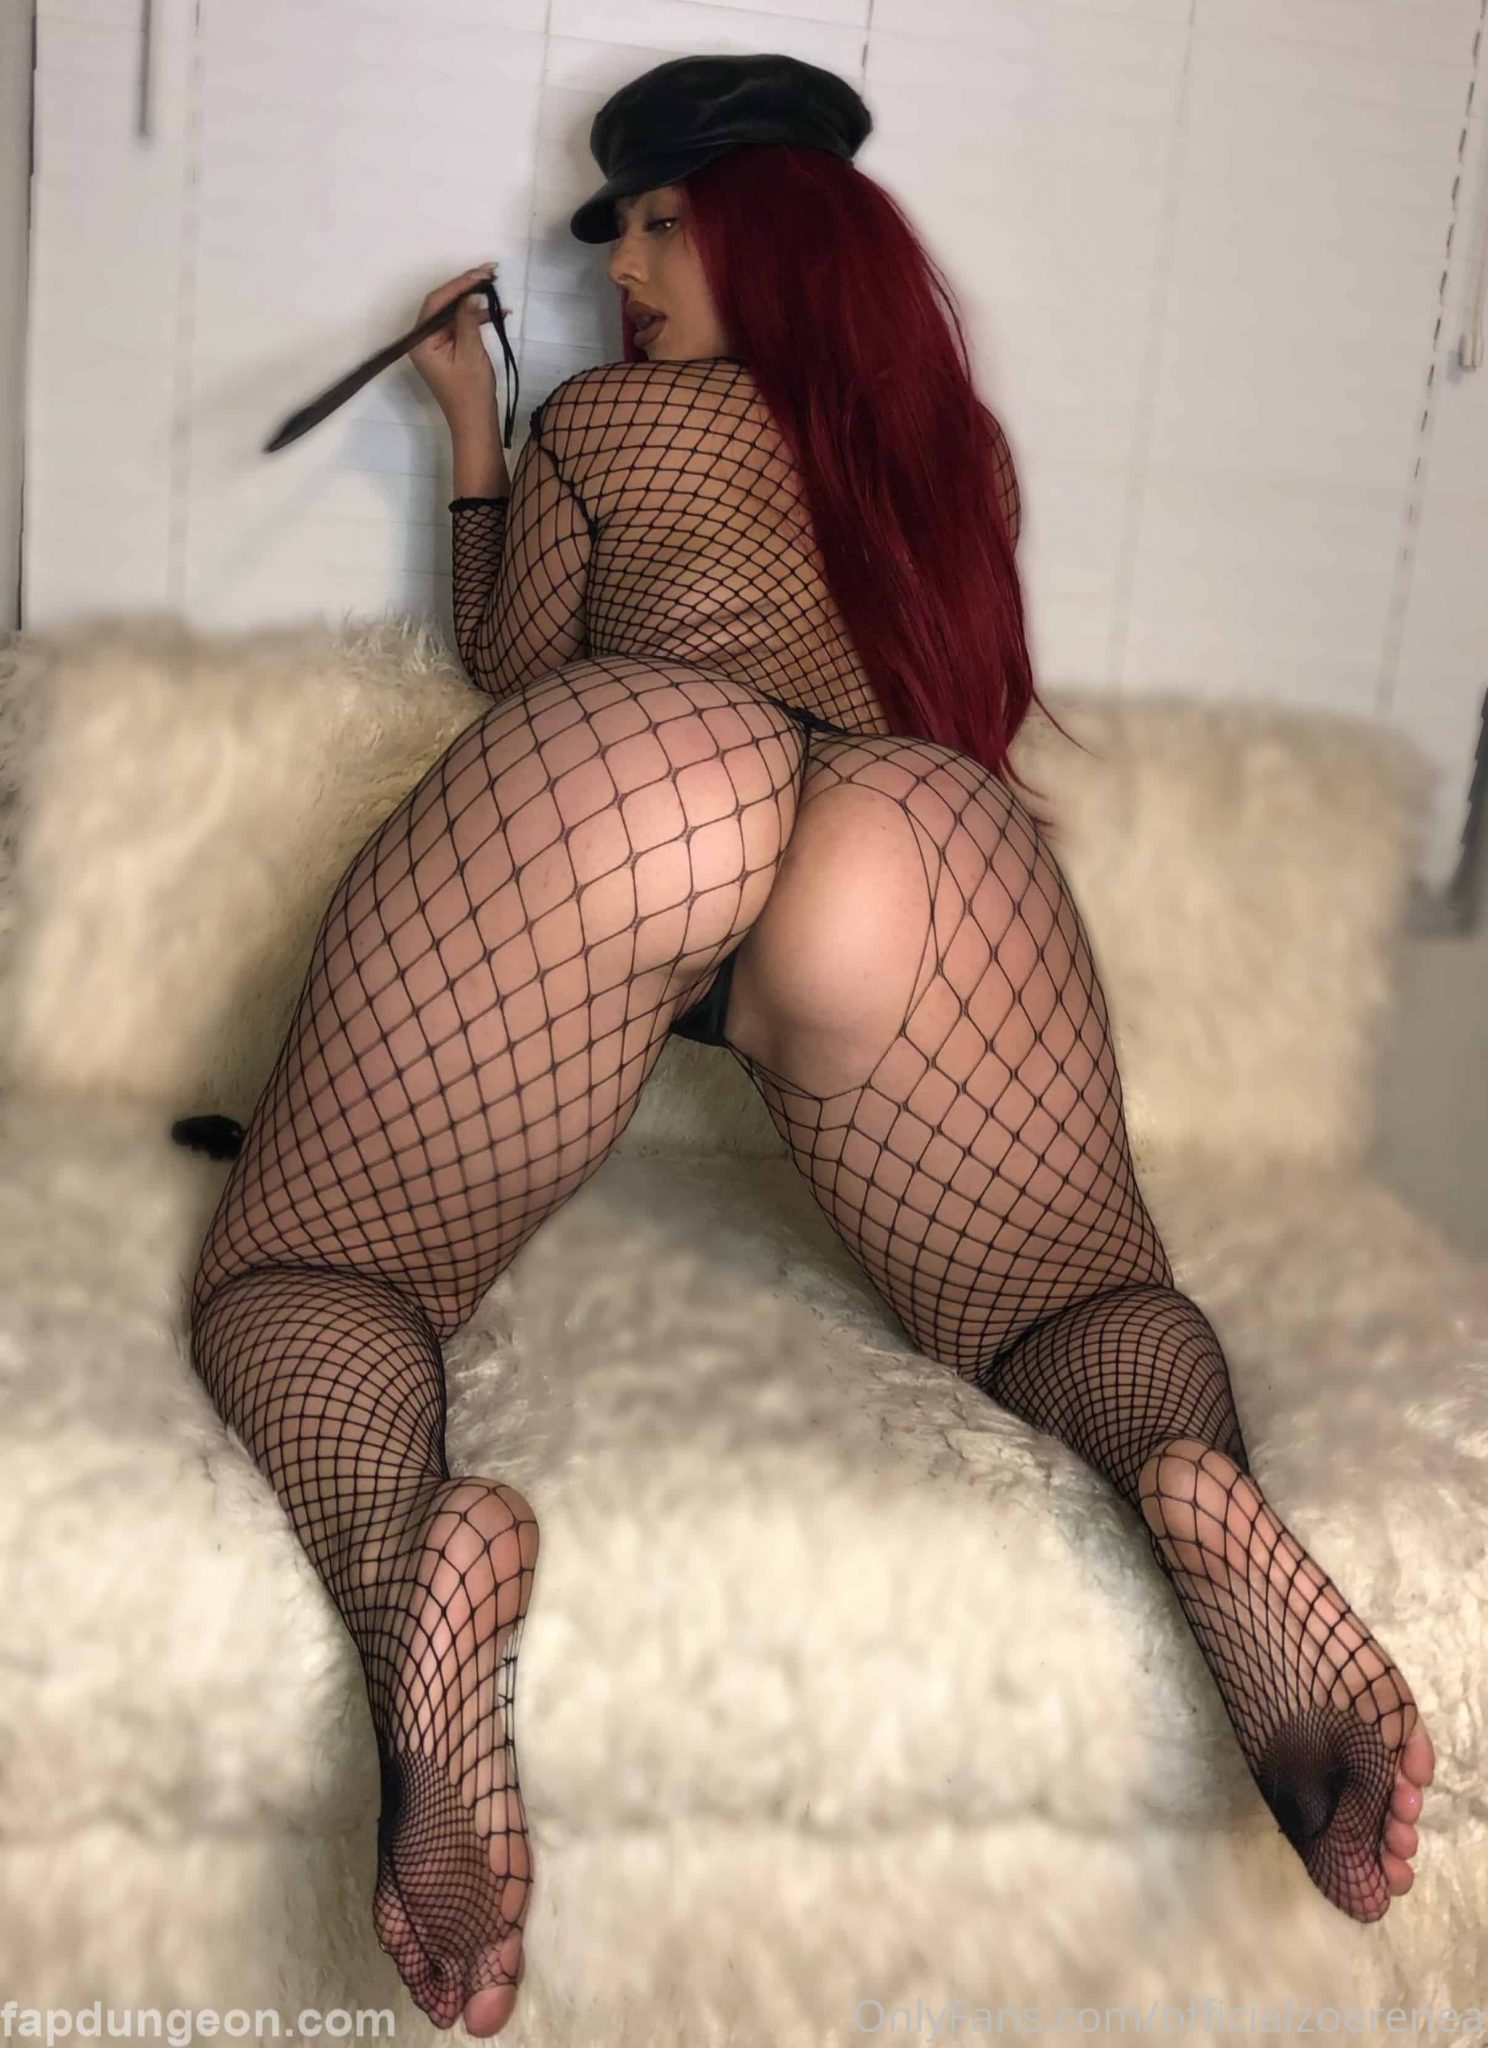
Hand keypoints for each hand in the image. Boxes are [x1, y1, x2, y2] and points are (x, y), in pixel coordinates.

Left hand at [409, 264, 510, 421]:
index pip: (436, 302)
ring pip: (453, 312)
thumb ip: (467, 320)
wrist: (475, 422)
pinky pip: (460, 325)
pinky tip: (497, 313)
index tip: (480, 273)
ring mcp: (436, 344)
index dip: (458, 285)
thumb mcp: (470, 353)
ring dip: (474, 300)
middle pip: (443, 304)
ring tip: (495, 288)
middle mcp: (424, 339)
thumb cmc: (470, 392)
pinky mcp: (449, 349)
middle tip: (489, 272)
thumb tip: (470, 293)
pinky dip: (477, 318)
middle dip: (466, 287)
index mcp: (421, 341)